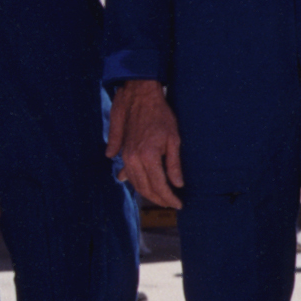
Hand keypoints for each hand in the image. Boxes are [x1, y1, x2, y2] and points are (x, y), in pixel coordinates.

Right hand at [112, 79, 182, 208]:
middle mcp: (133, 159)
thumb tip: (177, 184)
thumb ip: (174, 164)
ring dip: (146, 192)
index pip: (159, 186)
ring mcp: (125, 155)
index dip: (169, 198)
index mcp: (148, 157)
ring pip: (134, 182)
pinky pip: (126, 172)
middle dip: (158, 198)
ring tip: (159, 196)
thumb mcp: (173, 139)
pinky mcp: (121, 149)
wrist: (140, 95)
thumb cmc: (160, 114)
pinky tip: (138, 185)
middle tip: (170, 203)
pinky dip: (134, 181)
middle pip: (145, 188)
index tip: (178, 204)